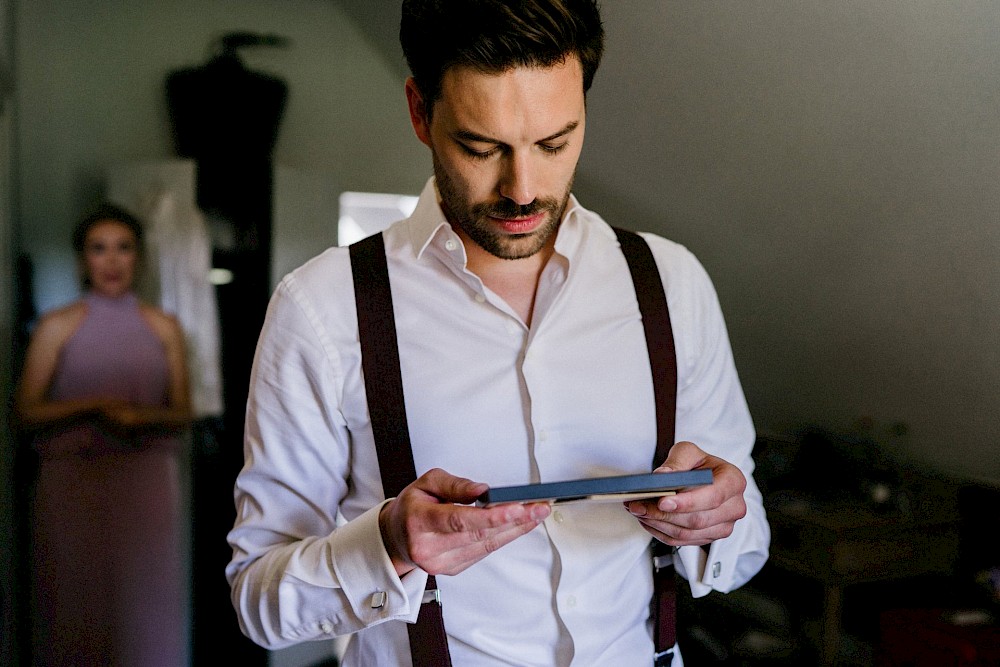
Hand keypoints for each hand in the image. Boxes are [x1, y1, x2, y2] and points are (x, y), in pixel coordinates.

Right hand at [379, 468, 550, 576]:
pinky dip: (503, 537)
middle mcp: (429, 547)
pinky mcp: (453, 569)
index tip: (517, 508)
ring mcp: (441, 563)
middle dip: (514, 520)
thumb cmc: (412, 506)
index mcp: (419, 522)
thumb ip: (455, 485)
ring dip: (515, 529)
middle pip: (479, 534)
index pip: (459, 520)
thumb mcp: (427, 483)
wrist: (396, 536)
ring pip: (486, 545)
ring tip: (536, 514)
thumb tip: (483, 490)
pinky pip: (484, 552)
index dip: (491, 516)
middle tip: (539, 507)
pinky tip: (519, 525)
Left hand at [625, 440, 746, 547]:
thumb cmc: (699, 464)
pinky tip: (647, 519)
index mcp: (734, 481)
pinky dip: (660, 531)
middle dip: (663, 514)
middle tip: (638, 505)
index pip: (713, 496)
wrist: (704, 477)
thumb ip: (676, 462)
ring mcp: (724, 526)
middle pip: (697, 520)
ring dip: (658, 524)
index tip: (662, 501)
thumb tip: (662, 476)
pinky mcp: (709, 538)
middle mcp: (734, 507)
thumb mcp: (688, 452)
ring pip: (687, 534)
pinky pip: (681, 541)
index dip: (687, 502)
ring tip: (637, 510)